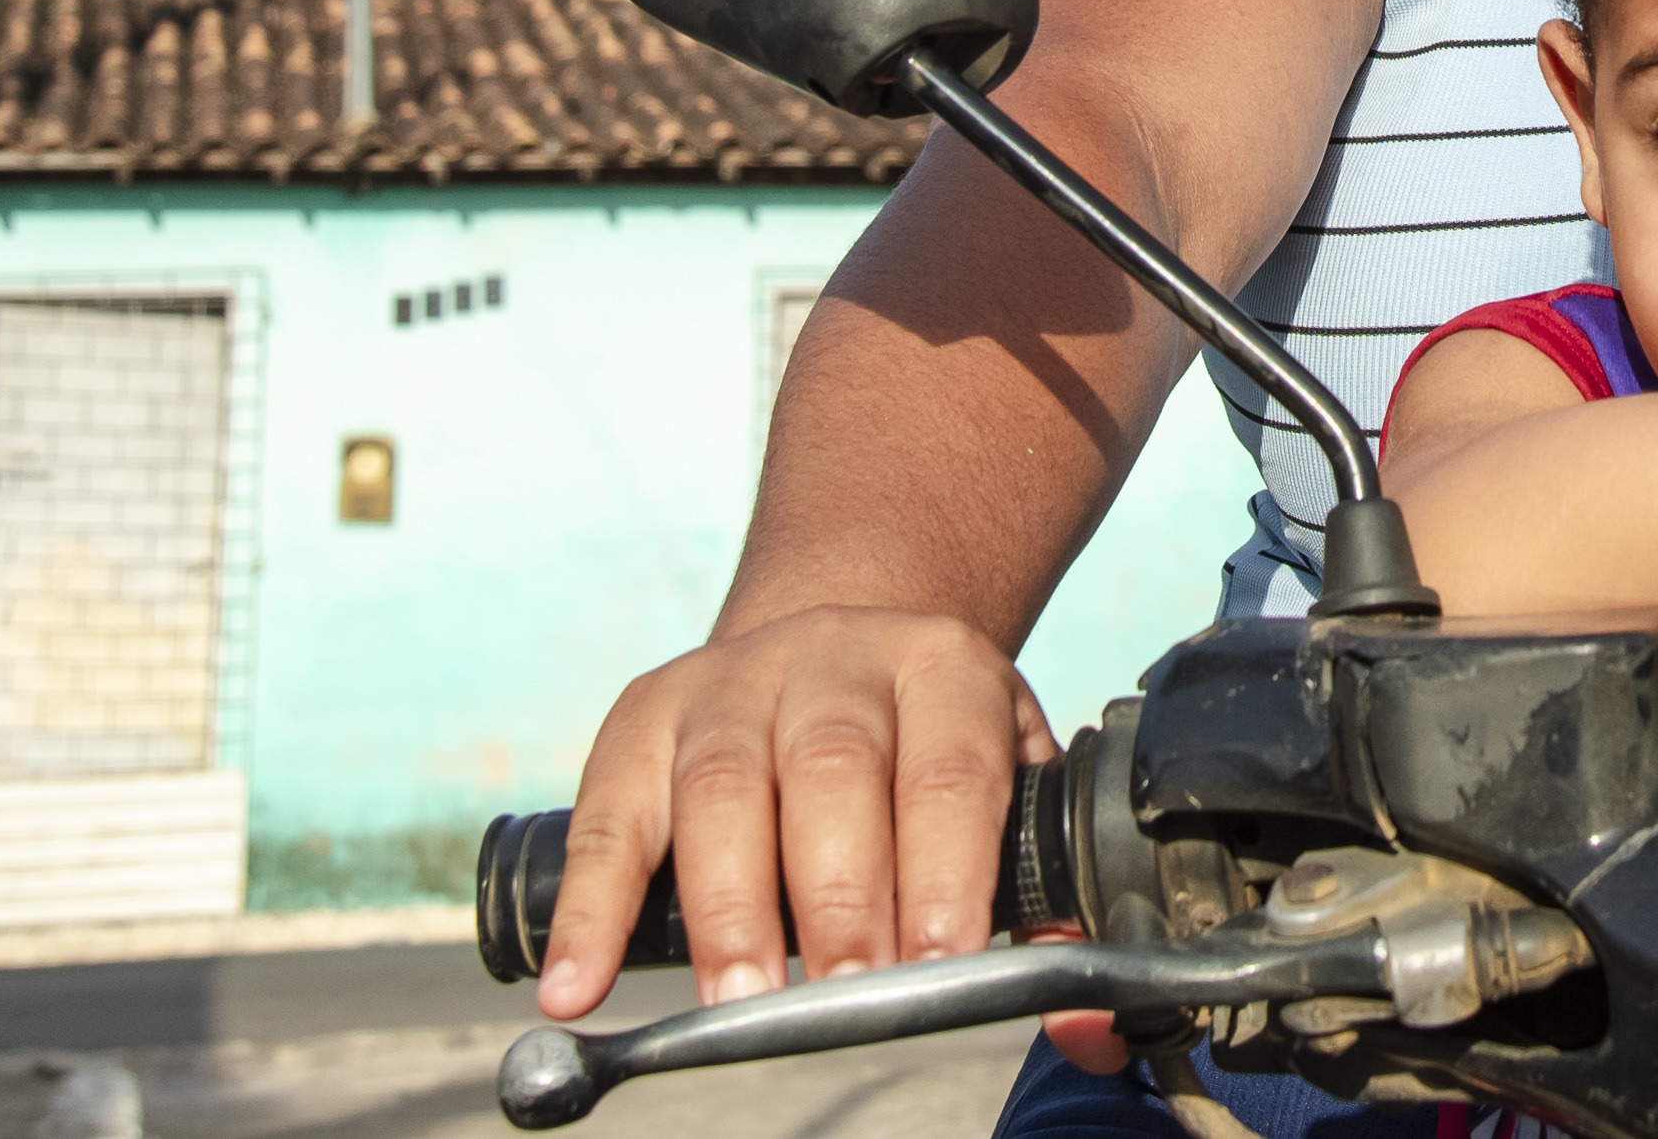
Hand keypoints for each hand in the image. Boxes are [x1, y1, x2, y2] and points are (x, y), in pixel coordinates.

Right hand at [537, 603, 1054, 1019]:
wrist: (840, 640)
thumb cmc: (927, 750)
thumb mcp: (1003, 783)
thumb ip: (1039, 895)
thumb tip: (1079, 1017)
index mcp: (943, 669)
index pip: (950, 769)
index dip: (944, 867)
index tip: (940, 962)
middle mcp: (835, 659)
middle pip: (833, 770)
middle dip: (840, 893)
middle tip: (848, 993)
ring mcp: (730, 682)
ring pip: (722, 788)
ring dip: (728, 907)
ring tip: (740, 1004)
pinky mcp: (641, 716)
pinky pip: (607, 816)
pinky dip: (590, 908)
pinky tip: (578, 986)